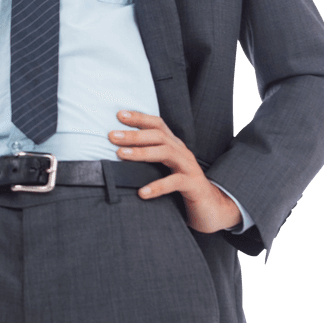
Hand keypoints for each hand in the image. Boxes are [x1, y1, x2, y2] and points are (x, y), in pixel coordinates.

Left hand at [108, 111, 242, 232]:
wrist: (211, 207)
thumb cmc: (181, 187)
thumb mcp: (164, 169)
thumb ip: (148, 159)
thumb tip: (118, 153)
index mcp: (174, 146)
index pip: (158, 125)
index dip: (140, 118)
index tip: (119, 115)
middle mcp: (182, 152)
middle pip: (158, 136)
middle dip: (134, 134)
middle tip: (112, 136)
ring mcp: (189, 167)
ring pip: (165, 153)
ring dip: (141, 152)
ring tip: (121, 155)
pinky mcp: (193, 185)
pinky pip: (174, 183)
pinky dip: (157, 186)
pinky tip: (142, 192)